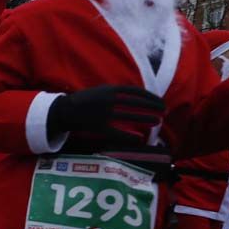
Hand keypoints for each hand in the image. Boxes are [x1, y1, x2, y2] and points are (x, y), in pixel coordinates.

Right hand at [46, 86, 164, 145]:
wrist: (64, 110)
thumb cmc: (85, 101)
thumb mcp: (101, 91)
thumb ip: (117, 92)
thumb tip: (135, 96)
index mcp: (110, 89)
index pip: (136, 91)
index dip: (150, 96)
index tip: (160, 101)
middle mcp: (108, 100)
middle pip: (136, 102)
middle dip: (152, 106)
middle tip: (164, 110)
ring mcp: (103, 113)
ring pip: (129, 116)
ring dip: (145, 118)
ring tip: (157, 121)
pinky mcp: (98, 126)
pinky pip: (117, 133)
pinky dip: (129, 136)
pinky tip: (139, 138)